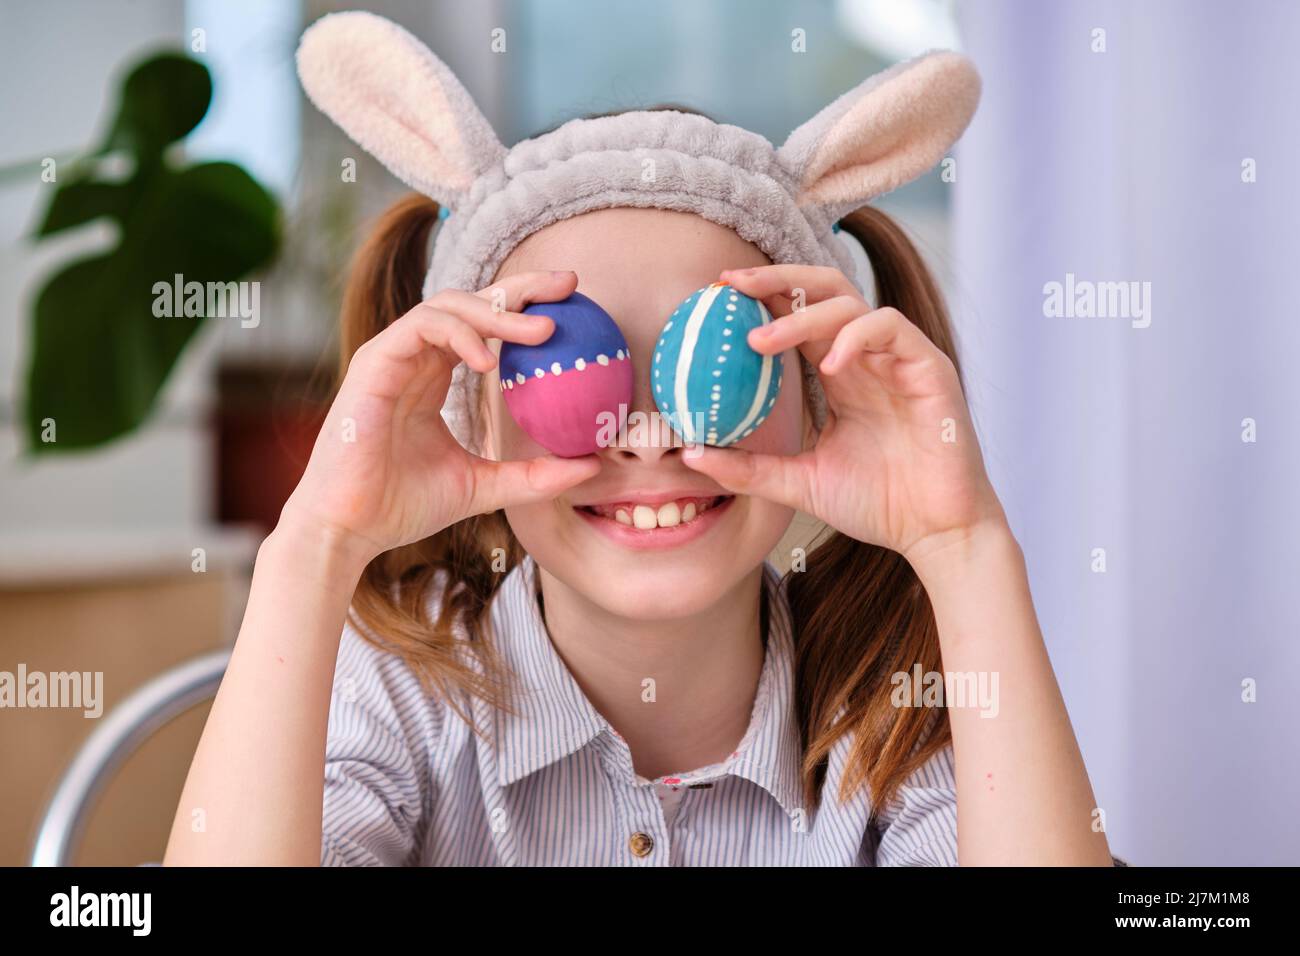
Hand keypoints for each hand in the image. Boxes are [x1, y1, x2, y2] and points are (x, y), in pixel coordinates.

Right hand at [278, 270, 600, 567]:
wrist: (350, 529)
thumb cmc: (403, 506)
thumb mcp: (485, 487)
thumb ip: (533, 475)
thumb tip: (590, 465)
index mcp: (433, 376)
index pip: (483, 325)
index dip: (525, 307)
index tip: (574, 303)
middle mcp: (413, 359)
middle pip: (470, 301)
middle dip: (520, 287)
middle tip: (568, 284)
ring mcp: (391, 357)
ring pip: (447, 306)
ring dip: (497, 312)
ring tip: (541, 332)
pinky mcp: (372, 364)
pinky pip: (420, 328)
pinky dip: (458, 335)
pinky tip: (489, 360)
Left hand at [682, 264, 1006, 569]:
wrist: (934, 532)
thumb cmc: (877, 504)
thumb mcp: (798, 483)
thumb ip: (749, 467)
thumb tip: (691, 454)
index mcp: (840, 372)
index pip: (797, 316)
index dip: (759, 298)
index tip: (713, 295)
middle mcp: (867, 357)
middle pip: (822, 291)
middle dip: (775, 279)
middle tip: (728, 284)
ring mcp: (899, 358)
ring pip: (850, 304)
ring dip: (801, 315)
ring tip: (759, 340)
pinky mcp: (930, 367)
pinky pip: (889, 327)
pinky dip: (855, 337)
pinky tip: (828, 364)